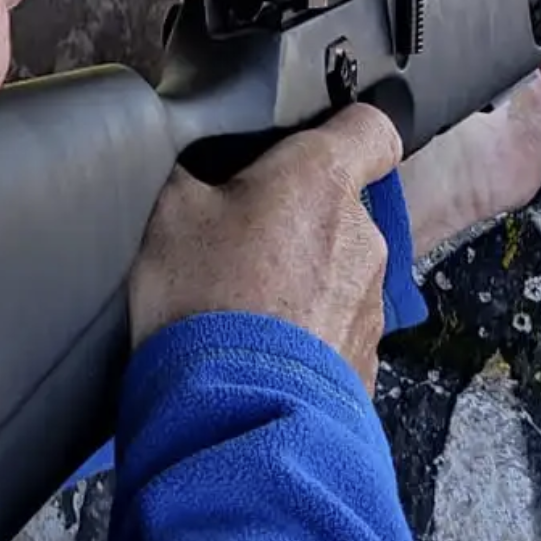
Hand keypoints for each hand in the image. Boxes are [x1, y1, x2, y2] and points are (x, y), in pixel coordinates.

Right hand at [128, 102, 403, 391]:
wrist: (231, 413)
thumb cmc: (203, 302)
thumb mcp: (168, 212)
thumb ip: (193, 175)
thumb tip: (192, 168)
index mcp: (322, 180)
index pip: (372, 127)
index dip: (345, 129)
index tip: (313, 143)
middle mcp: (361, 235)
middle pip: (340, 207)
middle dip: (298, 220)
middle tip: (240, 245)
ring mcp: (368, 302)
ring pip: (338, 271)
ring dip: (302, 281)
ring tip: (243, 309)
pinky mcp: (365, 359)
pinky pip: (335, 329)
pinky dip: (305, 334)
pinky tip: (260, 352)